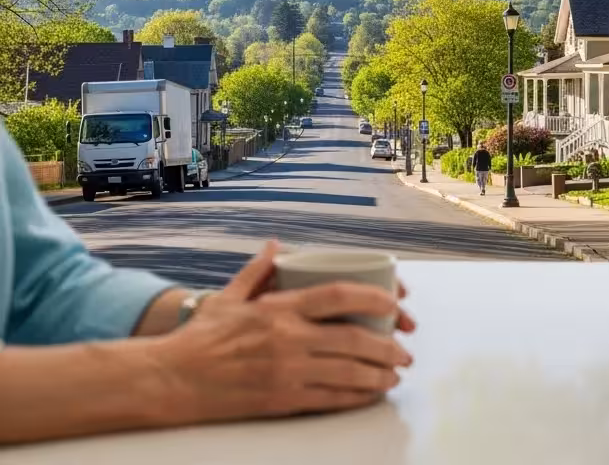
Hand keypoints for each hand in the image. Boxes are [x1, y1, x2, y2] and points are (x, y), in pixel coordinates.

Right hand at [151, 242, 415, 424]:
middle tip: (404, 351)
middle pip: (353, 338)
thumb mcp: (227, 297)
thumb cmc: (198, 338)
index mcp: (279, 308)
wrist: (170, 378)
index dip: (375, 297)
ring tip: (394, 375)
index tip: (395, 304)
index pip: (339, 295)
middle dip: (387, 346)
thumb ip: (257, 272)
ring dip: (378, 374)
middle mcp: (288, 338)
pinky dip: (355, 397)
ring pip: (348, 372)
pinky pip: (329, 398)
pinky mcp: (281, 399)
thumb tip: (275, 246)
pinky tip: (369, 394)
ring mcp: (286, 370)